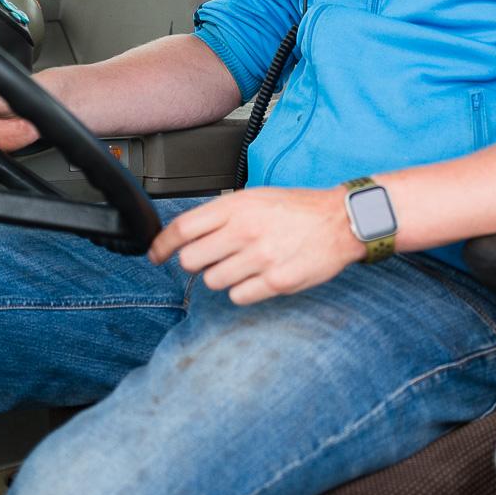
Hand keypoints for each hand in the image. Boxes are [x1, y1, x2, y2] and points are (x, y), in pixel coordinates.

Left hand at [148, 187, 365, 304]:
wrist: (339, 221)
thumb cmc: (297, 209)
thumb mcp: (255, 198)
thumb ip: (221, 214)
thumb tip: (186, 234)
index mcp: (237, 207)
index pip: (182, 228)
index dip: (162, 244)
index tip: (156, 254)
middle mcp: (245, 231)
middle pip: (191, 259)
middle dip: (197, 262)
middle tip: (212, 259)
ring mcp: (261, 257)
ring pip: (213, 281)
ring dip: (222, 277)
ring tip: (243, 265)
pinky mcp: (276, 281)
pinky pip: (238, 296)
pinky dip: (242, 291)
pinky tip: (257, 277)